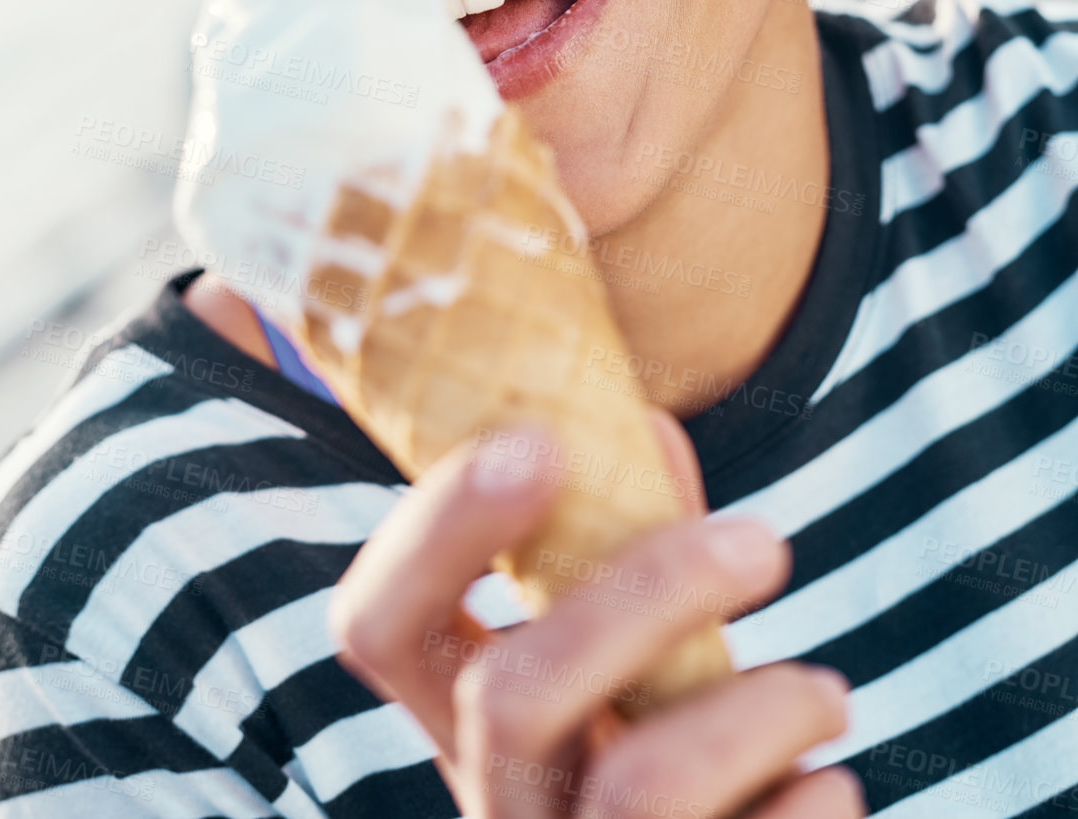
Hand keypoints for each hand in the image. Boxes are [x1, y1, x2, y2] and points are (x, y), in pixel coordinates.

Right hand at [330, 419, 863, 818]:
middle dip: (648, 593)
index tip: (539, 440)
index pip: (379, 626)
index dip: (438, 529)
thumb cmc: (669, 753)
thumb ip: (628, 553)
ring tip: (828, 694)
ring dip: (763, 708)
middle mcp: (496, 809)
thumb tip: (643, 428)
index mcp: (463, 723)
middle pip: (509, 698)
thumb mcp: (629, 665)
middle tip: (765, 538)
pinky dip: (812, 800)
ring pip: (641, 788)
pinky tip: (822, 790)